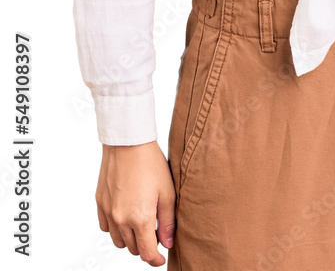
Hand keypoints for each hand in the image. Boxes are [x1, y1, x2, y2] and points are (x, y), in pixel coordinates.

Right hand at [96, 140, 175, 265]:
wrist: (128, 142)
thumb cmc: (150, 163)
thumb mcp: (167, 192)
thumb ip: (167, 222)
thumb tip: (167, 243)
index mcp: (140, 218)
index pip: (147, 252)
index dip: (155, 259)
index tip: (161, 258)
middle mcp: (121, 219)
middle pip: (132, 248)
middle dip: (145, 246)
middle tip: (155, 232)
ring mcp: (108, 212)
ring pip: (118, 240)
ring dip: (130, 239)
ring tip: (141, 223)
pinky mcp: (100, 203)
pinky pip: (106, 227)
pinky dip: (116, 228)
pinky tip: (126, 216)